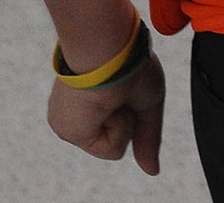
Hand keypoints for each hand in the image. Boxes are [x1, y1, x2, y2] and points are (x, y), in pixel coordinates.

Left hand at [47, 53, 165, 175]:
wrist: (110, 52)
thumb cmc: (130, 64)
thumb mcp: (148, 102)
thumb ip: (147, 138)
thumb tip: (152, 171)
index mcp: (88, 100)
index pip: (115, 121)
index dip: (130, 108)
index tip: (125, 81)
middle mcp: (76, 114)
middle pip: (116, 136)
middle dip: (130, 117)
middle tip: (122, 89)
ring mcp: (71, 125)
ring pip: (114, 145)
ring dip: (125, 122)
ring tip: (114, 96)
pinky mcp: (70, 132)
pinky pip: (110, 148)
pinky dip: (119, 127)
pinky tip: (107, 105)